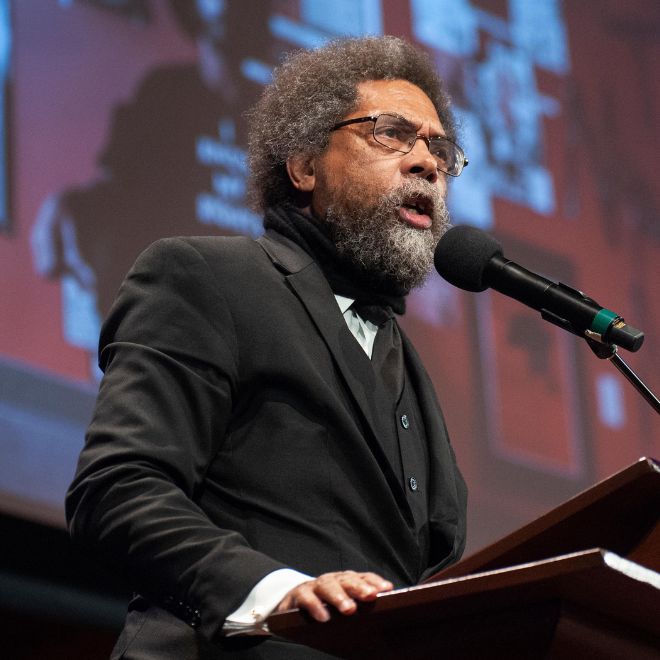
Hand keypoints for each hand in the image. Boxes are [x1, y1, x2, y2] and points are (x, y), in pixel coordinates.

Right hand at [275, 570, 392, 621]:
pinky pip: (307, 598)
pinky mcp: (299, 595)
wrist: (293, 603)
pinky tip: (323, 617)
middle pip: (347, 580)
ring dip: (338, 596)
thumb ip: (360, 608)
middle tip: (370, 596)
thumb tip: (384, 616)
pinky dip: (315, 606)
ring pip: (328, 586)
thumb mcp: (343, 605)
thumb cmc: (325, 606)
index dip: (374, 581)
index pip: (363, 577)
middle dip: (359, 587)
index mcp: (346, 581)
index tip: (387, 589)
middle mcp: (332, 580)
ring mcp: (315, 586)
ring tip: (349, 609)